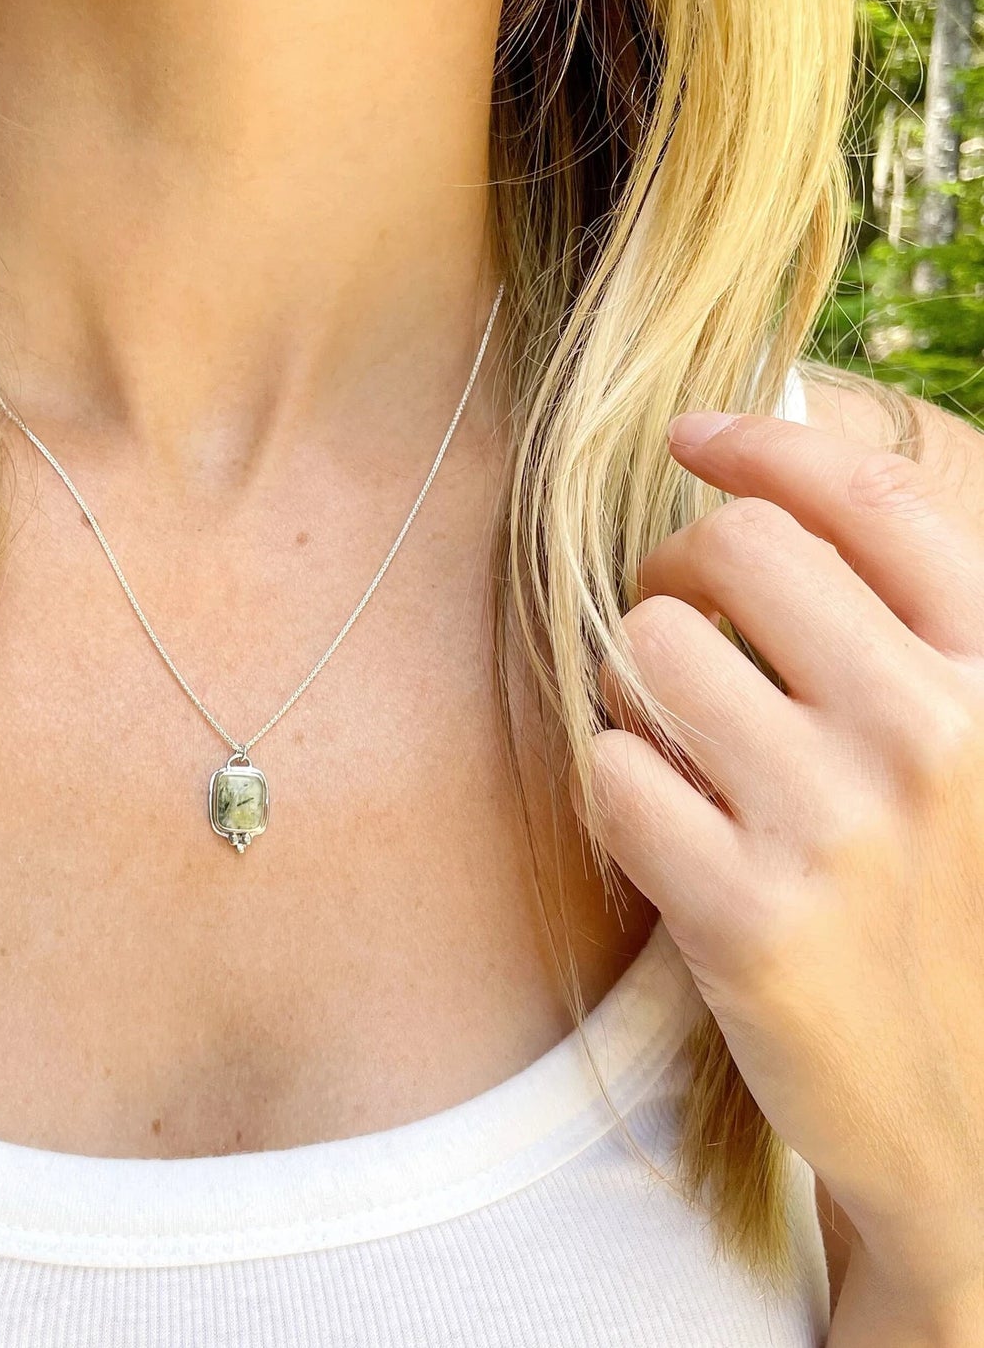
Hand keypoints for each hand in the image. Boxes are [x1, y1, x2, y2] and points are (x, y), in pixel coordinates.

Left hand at [576, 408, 983, 1318]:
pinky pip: (609, 772)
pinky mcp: (746, 919)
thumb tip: (773, 463)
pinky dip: (614, 787)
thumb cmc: (946, 906)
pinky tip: (662, 829)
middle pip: (731, 552)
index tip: (693, 435)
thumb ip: (902, 627)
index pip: (868, 501)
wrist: (965, 1120)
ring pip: (647, 650)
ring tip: (678, 745)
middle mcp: (929, 733)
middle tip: (682, 632)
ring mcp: (836, 827)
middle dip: (678, 576)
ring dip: (636, 686)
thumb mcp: (971, 751)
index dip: (764, 444)